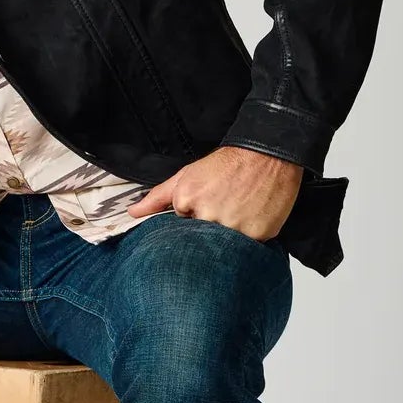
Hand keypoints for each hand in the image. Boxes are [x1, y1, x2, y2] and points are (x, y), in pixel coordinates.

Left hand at [123, 144, 304, 239]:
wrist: (268, 154)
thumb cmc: (228, 164)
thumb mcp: (187, 176)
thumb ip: (158, 197)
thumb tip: (133, 212)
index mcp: (187, 201)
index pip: (180, 230)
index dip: (192, 221)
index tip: (204, 208)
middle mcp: (208, 215)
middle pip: (201, 240)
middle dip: (209, 230)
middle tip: (224, 208)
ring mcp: (234, 226)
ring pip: (225, 247)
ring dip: (230, 235)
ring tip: (238, 212)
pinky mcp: (258, 234)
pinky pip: (248, 248)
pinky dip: (249, 236)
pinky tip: (252, 217)